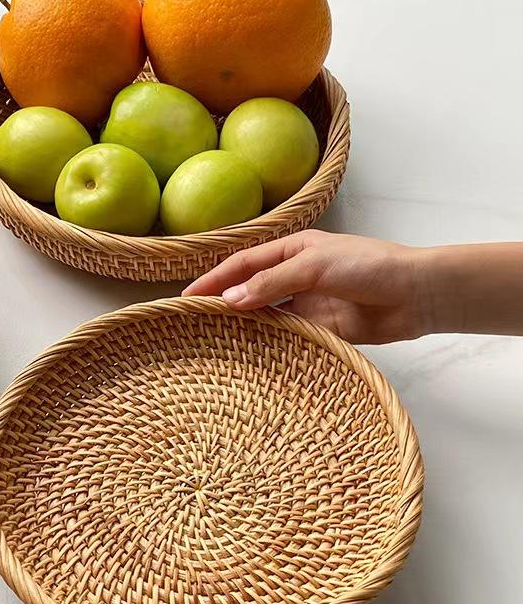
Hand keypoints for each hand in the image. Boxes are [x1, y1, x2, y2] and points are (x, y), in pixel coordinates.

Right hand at [183, 230, 425, 343]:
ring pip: (265, 314)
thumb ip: (271, 282)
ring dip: (243, 324)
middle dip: (223, 302)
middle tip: (193, 322)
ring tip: (213, 339)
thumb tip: (230, 299)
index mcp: (292, 250)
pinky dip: (268, 342)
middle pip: (250, 289)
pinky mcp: (320, 329)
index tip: (187, 297)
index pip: (243, 264)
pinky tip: (249, 353)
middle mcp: (294, 275)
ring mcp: (306, 303)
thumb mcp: (314, 266)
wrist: (415, 294)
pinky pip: (286, 335)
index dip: (214, 279)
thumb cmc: (368, 266)